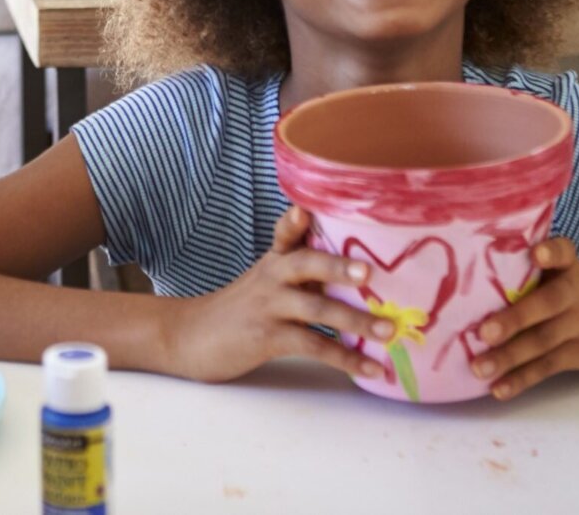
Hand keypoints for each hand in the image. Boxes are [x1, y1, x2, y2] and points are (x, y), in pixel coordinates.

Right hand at [164, 206, 399, 383]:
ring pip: (316, 310)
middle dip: (338, 266)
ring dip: (356, 321)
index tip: (305, 209)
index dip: (295, 222)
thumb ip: (302, 273)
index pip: (286, 235)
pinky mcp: (267, 338)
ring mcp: (267, 308)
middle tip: (369, 273)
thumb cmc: (239, 310)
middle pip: (305, 264)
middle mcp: (271, 278)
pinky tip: (372, 368)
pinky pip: (313, 347)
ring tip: (389, 331)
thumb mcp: (265, 282)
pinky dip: (346, 359)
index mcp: (273, 262)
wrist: (190, 337)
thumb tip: (358, 276)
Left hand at [471, 237, 578, 398]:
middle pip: (548, 304)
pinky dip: (522, 379)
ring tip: (477, 368)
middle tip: (483, 331)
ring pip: (544, 341)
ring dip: (509, 357)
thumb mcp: (568, 275)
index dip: (552, 251)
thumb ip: (529, 273)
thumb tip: (463, 285)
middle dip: (515, 318)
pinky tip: (498, 389)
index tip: (537, 252)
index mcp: (571, 268)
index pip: (565, 252)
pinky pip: (550, 367)